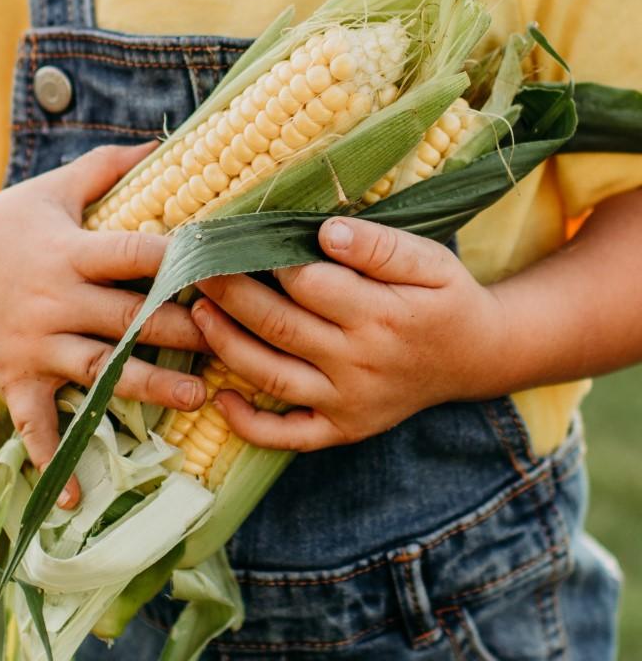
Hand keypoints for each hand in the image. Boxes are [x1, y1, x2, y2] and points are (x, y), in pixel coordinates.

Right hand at [0, 143, 207, 505]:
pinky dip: (53, 459)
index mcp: (69, 250)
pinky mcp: (14, 378)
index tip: (230, 269)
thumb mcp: (54, 189)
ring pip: (98, 369)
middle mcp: (54, 299)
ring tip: (196, 399)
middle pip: (129, 316)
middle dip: (181, 331)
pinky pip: (35, 423)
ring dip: (146, 387)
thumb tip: (165, 137)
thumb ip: (110, 166)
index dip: (183, 260)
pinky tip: (77, 497)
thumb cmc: (8, 225)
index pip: (135, 254)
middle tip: (232, 344)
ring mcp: (33, 344)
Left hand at [193, 217, 505, 451]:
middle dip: (231, 293)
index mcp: (383, 315)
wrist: (473, 358)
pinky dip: (250, 425)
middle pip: (280, 325)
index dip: (270, 259)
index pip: (310, 283)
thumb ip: (380, 247)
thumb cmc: (445, 301)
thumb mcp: (432, 262)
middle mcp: (361, 363)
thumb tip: (327, 232)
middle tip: (196, 267)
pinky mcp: (344, 428)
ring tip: (197, 314)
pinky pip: (289, 436)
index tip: (241, 238)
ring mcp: (349, 402)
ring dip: (226, 346)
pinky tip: (220, 400)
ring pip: (272, 377)